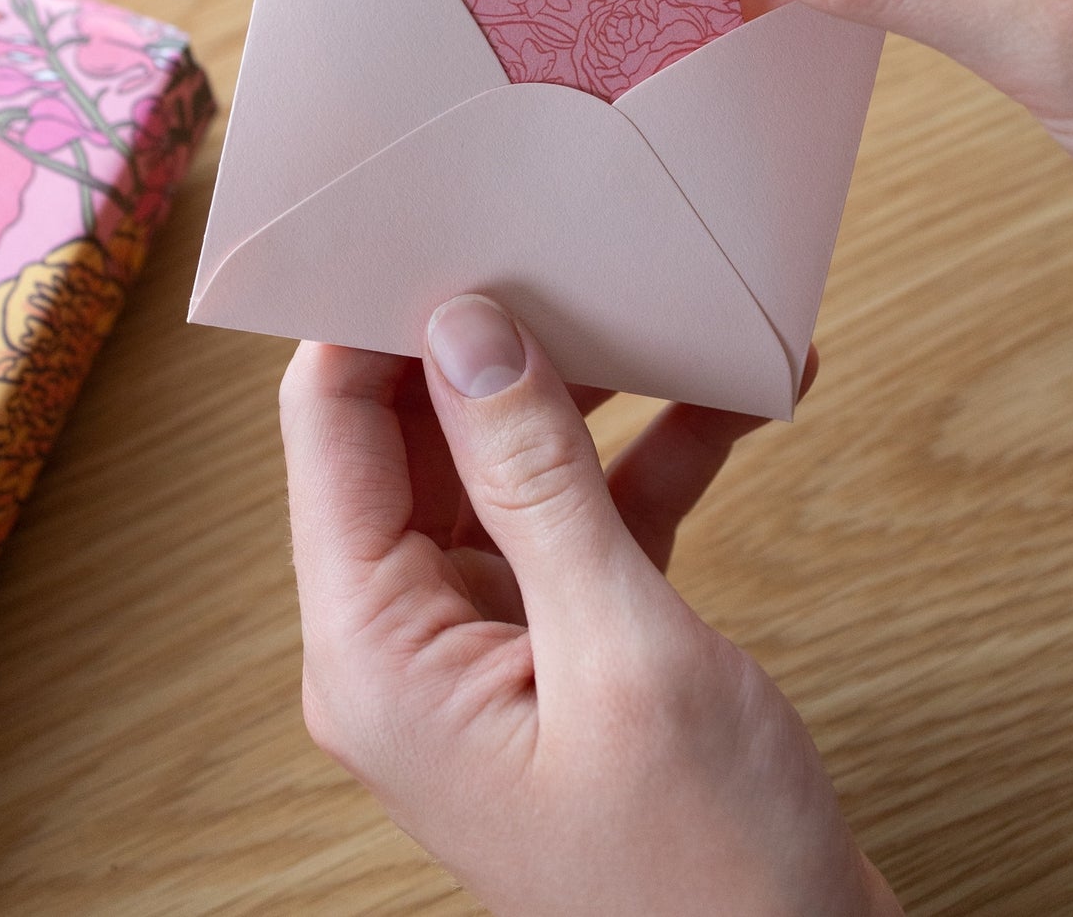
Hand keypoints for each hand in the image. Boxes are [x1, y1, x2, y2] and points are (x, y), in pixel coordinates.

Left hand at [281, 297, 898, 916]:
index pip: (334, 428)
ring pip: (511, 465)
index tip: (440, 220)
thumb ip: (538, 479)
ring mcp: (489, 639)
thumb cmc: (707, 874)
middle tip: (566, 239)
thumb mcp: (624, 649)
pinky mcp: (565, 643)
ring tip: (664, 302)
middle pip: (421, 435)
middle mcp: (409, 637)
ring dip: (593, 389)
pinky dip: (654, 456)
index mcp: (376, 649)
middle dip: (495, 338)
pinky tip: (737, 394)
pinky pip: (588, 517)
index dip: (375, 318)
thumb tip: (467, 328)